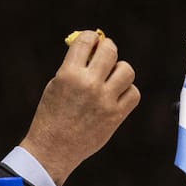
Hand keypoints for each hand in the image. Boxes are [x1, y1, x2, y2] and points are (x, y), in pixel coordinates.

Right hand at [20, 30, 139, 185]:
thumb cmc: (52, 115)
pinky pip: (133, 93)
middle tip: (104, 54)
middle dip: (107, 49)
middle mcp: (89, 84)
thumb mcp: (55, 85)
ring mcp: (105, 100)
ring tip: (110, 77)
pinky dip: (127, 91)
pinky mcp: (116, 115)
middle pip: (110, 51)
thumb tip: (93, 49)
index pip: (86, 41)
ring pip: (127, 70)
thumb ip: (73, 66)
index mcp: (68, 74)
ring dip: (119, 70)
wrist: (53, 148)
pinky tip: (115, 94)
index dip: (90, 37)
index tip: (91, 40)